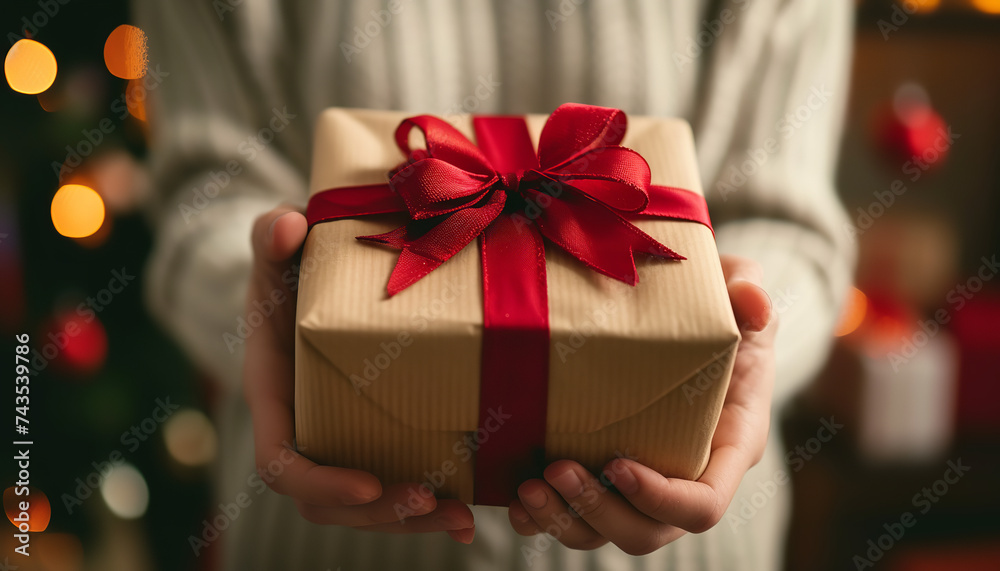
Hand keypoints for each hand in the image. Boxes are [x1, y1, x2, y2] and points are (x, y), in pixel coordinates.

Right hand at [243, 206, 475, 542]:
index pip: (280, 463)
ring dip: (412, 521)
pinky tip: (473, 509)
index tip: (367, 483)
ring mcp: (338, 439)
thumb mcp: (274, 248)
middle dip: (380, 513)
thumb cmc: (286, 267)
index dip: (319, 484)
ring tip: (465, 519)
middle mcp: (303, 429)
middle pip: (328, 503)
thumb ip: (270, 236)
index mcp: (274, 396)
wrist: (305, 281)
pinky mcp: (372, 437)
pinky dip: (429, 506)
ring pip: (364, 507)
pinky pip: (393, 484)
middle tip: (432, 501)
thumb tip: (285, 227)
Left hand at [507, 255, 776, 554]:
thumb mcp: (739, 284)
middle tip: (556, 468)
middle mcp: (687, 475)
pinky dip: (544, 521)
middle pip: (649, 530)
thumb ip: (749, 290)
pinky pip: (577, 520)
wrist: (688, 311)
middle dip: (599, 511)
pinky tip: (515, 502)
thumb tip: (756, 304)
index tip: (618, 465)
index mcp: (729, 443)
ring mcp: (645, 483)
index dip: (662, 499)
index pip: (705, 502)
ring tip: (528, 488)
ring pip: (608, 533)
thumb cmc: (719, 300)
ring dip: (564, 520)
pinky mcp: (608, 477)